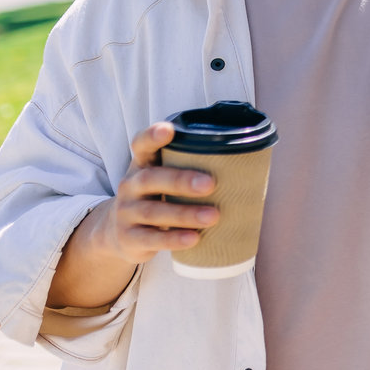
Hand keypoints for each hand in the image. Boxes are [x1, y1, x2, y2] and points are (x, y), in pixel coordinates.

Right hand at [90, 121, 217, 264]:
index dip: (152, 136)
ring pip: (154, 212)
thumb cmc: (157, 197)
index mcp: (142, 164)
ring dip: (185, 214)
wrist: (121, 235)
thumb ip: (189, 168)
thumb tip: (248, 162)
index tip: (168, 129)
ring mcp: (126, 212)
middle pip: (151, 178)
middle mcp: (130, 185)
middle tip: (211, 184)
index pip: (141, 144)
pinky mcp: (129, 238)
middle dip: (181, 180)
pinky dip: (173, 239)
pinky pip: (151, 239)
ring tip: (214, 216)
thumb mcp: (163, 179)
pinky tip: (194, 239)